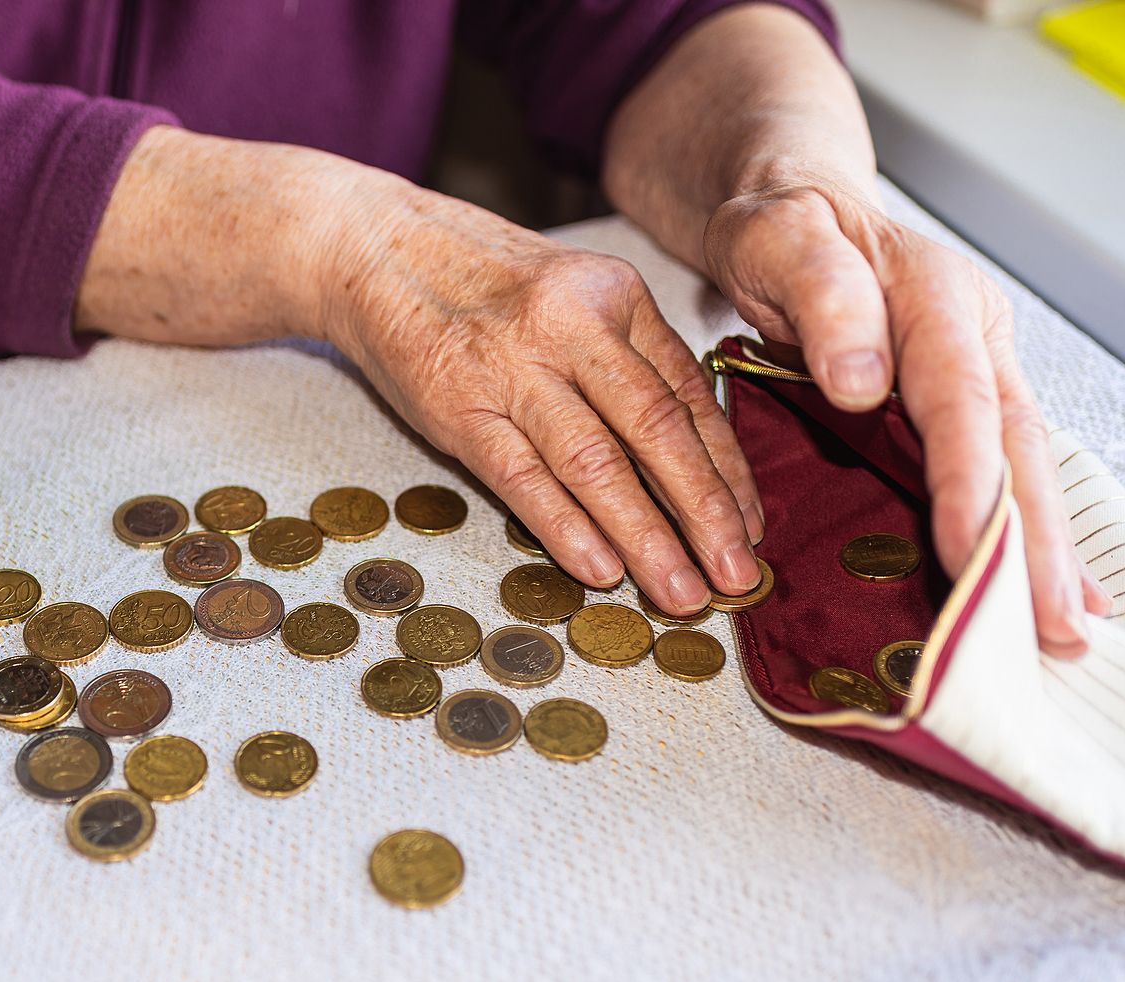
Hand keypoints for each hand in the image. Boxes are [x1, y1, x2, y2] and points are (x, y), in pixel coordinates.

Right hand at [318, 182, 763, 611]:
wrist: (374, 248)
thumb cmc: (478, 281)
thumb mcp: (572, 293)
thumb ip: (626, 358)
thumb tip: (686, 453)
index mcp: (615, 296)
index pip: (688, 394)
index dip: (727, 469)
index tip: (750, 526)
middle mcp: (572, 326)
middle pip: (656, 429)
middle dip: (705, 512)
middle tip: (736, 576)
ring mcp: (512, 366)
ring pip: (596, 463)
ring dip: (646, 537)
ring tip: (679, 591)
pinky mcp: (458, 405)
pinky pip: (522, 477)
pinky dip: (566, 528)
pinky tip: (600, 569)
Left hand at [703, 176, 1110, 655]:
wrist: (792, 214)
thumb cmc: (781, 229)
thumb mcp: (778, 239)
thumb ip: (822, 298)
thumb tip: (861, 382)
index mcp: (936, 297)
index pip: (962, 400)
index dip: (969, 480)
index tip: (968, 549)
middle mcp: (971, 340)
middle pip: (1015, 446)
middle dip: (1035, 540)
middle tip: (1053, 624)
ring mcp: (974, 374)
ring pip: (1017, 468)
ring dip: (1039, 551)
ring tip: (1061, 629)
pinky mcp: (956, 408)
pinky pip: (993, 473)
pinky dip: (1016, 534)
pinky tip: (1036, 590)